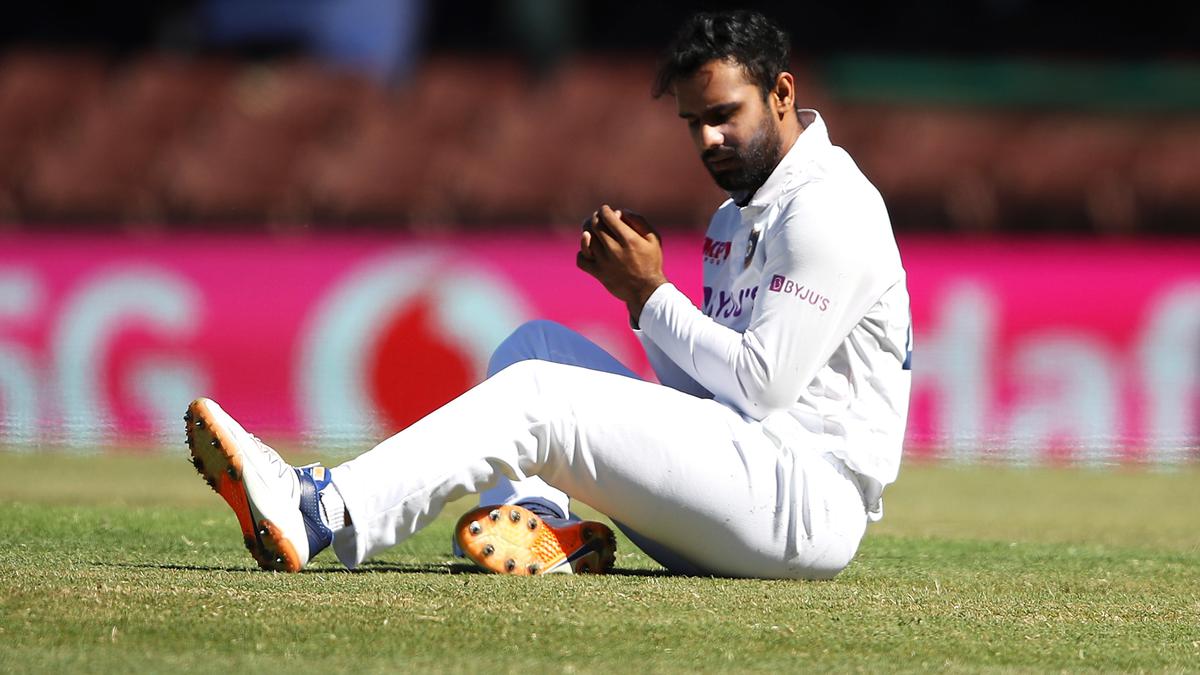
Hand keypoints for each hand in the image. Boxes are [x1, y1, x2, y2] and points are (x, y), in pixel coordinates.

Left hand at [577, 205, 667, 322]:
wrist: (647, 290)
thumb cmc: (651, 262)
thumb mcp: (653, 238)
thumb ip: (638, 221)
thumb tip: (620, 211)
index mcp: (628, 239)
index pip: (606, 216)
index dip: (604, 210)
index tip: (607, 211)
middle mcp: (614, 249)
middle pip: (594, 225)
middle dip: (595, 217)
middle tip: (598, 219)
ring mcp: (604, 262)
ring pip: (586, 239)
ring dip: (587, 231)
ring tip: (593, 231)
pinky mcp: (598, 273)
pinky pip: (581, 259)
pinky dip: (582, 252)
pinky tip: (590, 250)